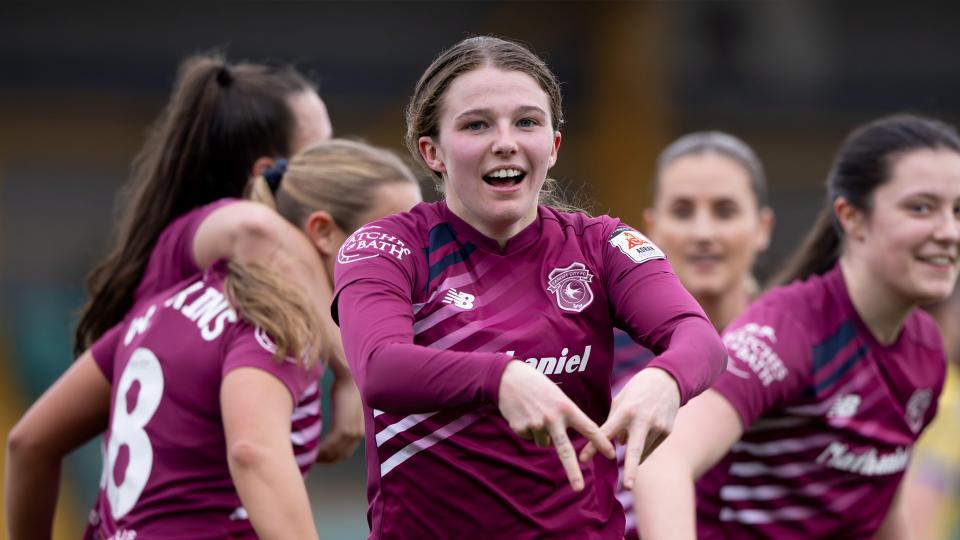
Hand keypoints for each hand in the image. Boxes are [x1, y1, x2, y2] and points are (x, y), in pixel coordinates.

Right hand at [314, 372, 363, 462]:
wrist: (349, 377)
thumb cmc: (345, 388)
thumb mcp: (345, 409)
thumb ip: (341, 420)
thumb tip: (330, 430)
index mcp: (359, 430)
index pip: (344, 453)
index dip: (330, 458)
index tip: (316, 458)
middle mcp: (358, 434)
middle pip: (339, 456)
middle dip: (323, 459)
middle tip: (308, 458)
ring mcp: (352, 432)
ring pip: (333, 453)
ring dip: (319, 456)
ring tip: (305, 454)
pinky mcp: (343, 429)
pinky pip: (329, 446)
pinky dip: (319, 450)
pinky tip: (309, 449)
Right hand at [497, 361, 615, 491]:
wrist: (509, 378)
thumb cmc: (538, 386)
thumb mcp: (558, 397)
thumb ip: (565, 417)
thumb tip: (560, 445)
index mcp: (566, 408)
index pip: (588, 428)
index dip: (601, 442)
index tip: (612, 454)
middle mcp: (553, 418)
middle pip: (565, 451)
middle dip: (573, 472)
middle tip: (579, 489)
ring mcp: (536, 424)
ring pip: (545, 443)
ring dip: (542, 433)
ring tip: (535, 413)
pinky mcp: (521, 428)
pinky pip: (530, 437)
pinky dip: (528, 429)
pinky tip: (524, 414)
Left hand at [580, 367, 679, 488]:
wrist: (667, 380)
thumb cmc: (637, 390)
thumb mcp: (620, 400)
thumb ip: (614, 423)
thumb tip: (616, 445)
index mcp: (627, 410)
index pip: (606, 432)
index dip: (593, 447)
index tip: (582, 459)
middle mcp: (643, 420)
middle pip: (634, 449)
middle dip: (630, 469)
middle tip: (627, 487)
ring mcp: (658, 427)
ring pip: (641, 450)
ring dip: (632, 450)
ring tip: (634, 429)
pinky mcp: (667, 432)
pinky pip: (650, 447)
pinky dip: (643, 447)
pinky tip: (643, 433)